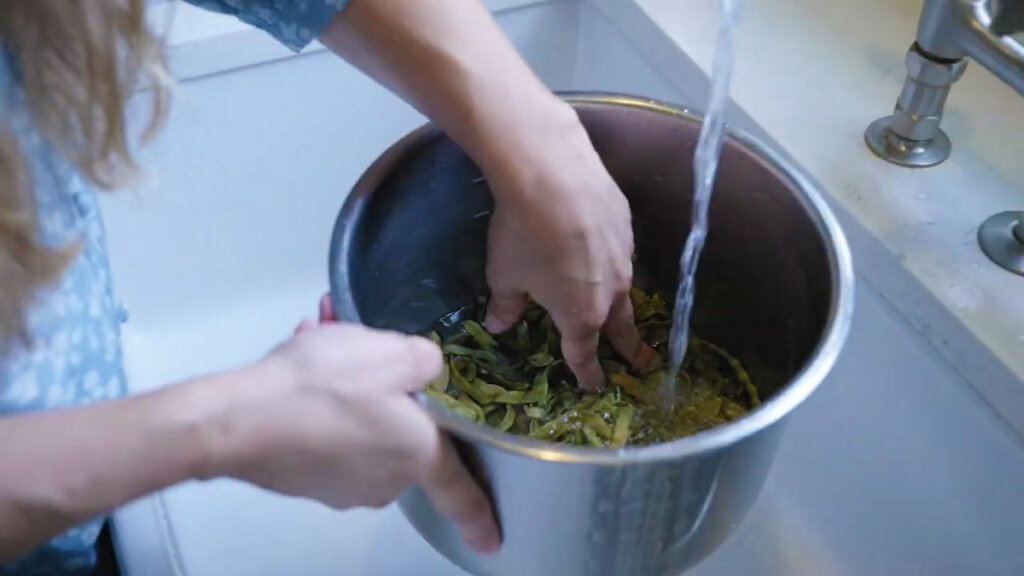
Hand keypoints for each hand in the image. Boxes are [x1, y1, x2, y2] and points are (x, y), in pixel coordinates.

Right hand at [205, 296, 499, 553]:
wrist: (239, 418)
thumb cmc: (324, 386)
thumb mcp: (394, 353)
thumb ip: (428, 361)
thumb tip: (425, 370)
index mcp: (417, 456)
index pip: (459, 491)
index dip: (478, 516)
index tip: (492, 540)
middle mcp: (383, 481)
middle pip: (402, 433)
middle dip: (388, 392)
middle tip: (368, 351)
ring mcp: (340, 485)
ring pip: (360, 425)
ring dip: (347, 386)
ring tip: (323, 341)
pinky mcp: (304, 477)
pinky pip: (326, 429)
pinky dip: (319, 398)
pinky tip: (302, 363)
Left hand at [482, 101, 655, 390]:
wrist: (552, 172)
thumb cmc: (521, 234)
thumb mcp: (504, 275)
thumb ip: (506, 305)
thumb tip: (498, 325)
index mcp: (580, 314)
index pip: (584, 353)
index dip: (588, 372)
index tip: (594, 385)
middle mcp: (610, 291)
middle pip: (621, 327)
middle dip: (632, 350)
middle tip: (645, 366)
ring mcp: (624, 256)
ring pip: (625, 288)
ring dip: (622, 302)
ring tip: (622, 308)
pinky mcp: (626, 224)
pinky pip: (621, 252)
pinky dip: (611, 259)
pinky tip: (601, 248)